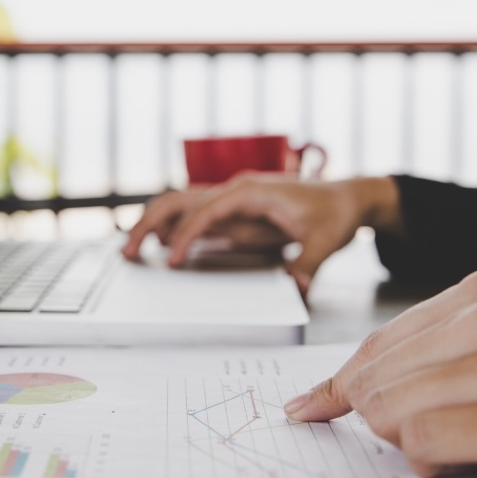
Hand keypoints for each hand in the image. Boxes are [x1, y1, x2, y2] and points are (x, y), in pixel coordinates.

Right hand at [122, 175, 402, 291]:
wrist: (348, 197)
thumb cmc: (335, 213)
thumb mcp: (326, 240)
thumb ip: (308, 263)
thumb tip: (297, 287)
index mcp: (251, 191)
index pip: (207, 210)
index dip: (187, 235)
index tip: (175, 260)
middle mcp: (235, 190)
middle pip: (180, 200)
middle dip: (150, 223)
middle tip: (128, 252)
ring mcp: (232, 200)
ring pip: (181, 206)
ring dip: (155, 225)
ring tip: (132, 252)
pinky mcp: (234, 213)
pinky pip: (195, 217)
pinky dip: (173, 229)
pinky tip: (160, 248)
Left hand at [283, 270, 476, 477]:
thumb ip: (442, 343)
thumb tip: (359, 384)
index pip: (377, 343)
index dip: (342, 383)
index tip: (311, 406)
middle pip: (376, 381)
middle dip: (381, 419)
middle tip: (427, 437)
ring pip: (392, 412)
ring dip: (413, 442)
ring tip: (465, 444)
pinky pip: (429, 443)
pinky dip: (439, 462)